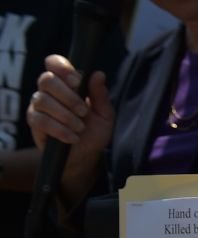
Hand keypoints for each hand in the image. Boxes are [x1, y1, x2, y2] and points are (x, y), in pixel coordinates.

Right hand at [26, 54, 113, 185]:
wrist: (86, 155)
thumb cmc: (95, 131)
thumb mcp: (104, 114)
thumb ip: (100, 95)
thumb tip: (98, 74)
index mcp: (66, 83)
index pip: (54, 63)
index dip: (62, 68)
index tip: (78, 82)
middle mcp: (49, 91)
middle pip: (46, 80)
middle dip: (68, 96)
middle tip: (83, 112)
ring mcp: (39, 105)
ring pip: (42, 100)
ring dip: (65, 115)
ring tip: (80, 128)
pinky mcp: (35, 122)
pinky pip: (40, 120)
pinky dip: (59, 129)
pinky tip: (72, 137)